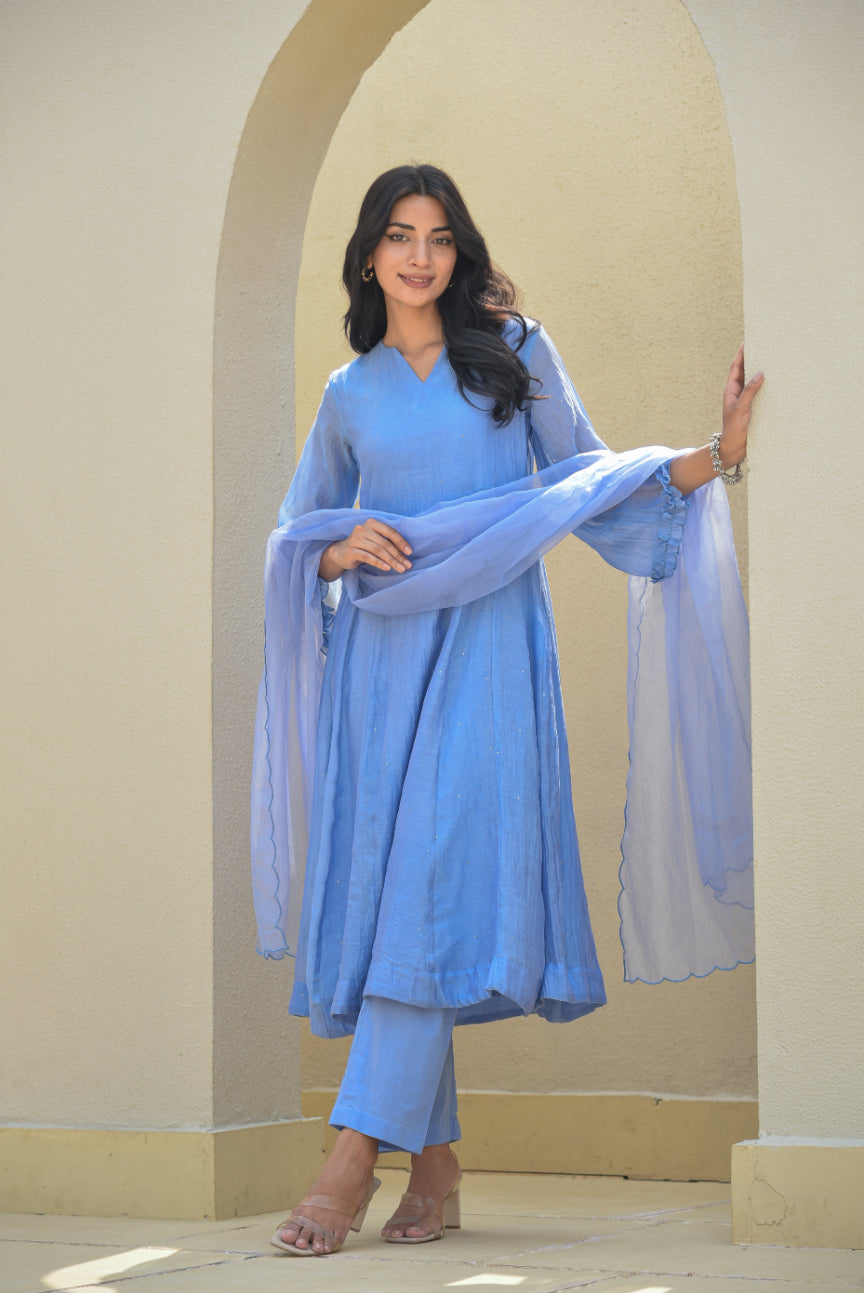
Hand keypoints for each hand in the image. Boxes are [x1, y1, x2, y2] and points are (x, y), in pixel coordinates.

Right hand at [319, 519, 411, 580]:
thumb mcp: (375, 539)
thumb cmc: (363, 546)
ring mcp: (356, 539)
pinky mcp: (351, 551)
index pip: (390, 531)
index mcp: (372, 523)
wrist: (341, 552)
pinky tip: (387, 568)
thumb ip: (387, 540)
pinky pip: (368, 557)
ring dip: (391, 561)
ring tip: (400, 569)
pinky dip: (379, 563)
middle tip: (407, 565)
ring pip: (378, 551)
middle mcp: (363, 528)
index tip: (410, 552)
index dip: (401, 542)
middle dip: (398, 555)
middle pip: (385, 543)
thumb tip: (407, 552)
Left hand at [719, 343, 763, 466]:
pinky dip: (768, 385)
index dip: (741, 354)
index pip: (736, 368)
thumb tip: (760, 373)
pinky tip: (778, 381)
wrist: (734, 449)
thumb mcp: (740, 409)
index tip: (746, 341)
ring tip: (772, 359)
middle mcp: (739, 393)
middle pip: (746, 371)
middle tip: (763, 345)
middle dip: (753, 358)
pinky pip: (762, 393)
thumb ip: (749, 391)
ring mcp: (747, 400)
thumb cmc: (733, 429)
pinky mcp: (755, 408)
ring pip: (755, 382)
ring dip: (762, 371)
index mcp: (731, 390)